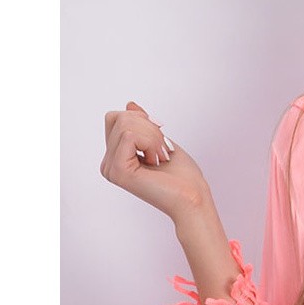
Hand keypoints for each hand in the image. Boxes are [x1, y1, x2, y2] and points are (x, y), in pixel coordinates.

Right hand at [100, 101, 211, 223]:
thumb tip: (129, 105)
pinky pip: (129, 135)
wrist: (194, 199)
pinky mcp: (118, 171)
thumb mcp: (161, 141)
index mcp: (117, 157)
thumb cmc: (184, 178)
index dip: (142, 121)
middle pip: (119, 117)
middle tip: (163, 153)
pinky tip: (158, 162)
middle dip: (149, 128)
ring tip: (161, 159)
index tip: (160, 143)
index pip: (117, 118)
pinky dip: (151, 143)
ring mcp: (111, 168)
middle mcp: (109, 164)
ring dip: (153, 137)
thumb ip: (142, 125)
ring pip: (125, 124)